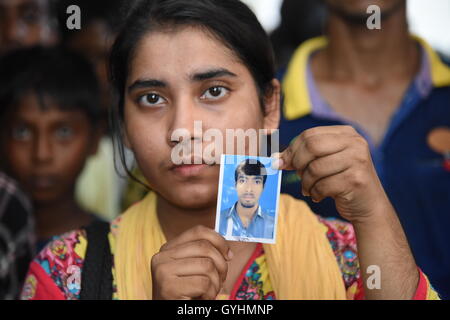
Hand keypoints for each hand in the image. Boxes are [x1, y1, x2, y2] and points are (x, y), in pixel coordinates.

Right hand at [151, 225, 231, 299]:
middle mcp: (161, 257)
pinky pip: (204, 283)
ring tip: (208, 292)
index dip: (219, 240)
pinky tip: (202, 299)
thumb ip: (202, 255)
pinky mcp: (169, 287)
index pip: (198, 231)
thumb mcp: (191, 270)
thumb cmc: (186, 294)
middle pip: (205, 247)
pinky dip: (210, 294)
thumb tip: (227, 251)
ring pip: (207, 265)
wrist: (172, 312)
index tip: (229, 255)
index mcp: (167, 249)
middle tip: (221, 279)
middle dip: (221, 265)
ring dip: (215, 283)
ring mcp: (163, 271)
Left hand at [274, 126, 388, 223]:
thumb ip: (304, 156)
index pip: (310, 135)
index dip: (292, 150)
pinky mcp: (356, 180)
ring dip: (306, 182)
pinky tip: (319, 196)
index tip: (282, 163)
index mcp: (346, 133)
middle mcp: (355, 143)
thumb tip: (276, 159)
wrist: (368, 205)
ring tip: (309, 189)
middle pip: (311, 147)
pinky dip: (315, 193)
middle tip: (298, 176)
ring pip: (315, 168)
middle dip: (298, 164)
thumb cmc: (342, 181)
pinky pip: (323, 185)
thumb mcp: (326, 162)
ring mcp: (358, 160)